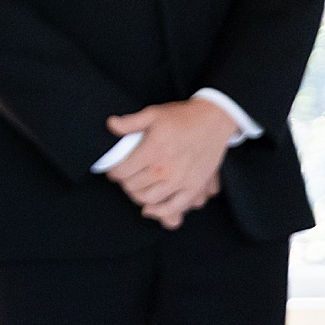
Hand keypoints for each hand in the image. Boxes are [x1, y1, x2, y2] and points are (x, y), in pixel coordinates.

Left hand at [104, 98, 237, 229]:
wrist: (213, 121)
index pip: (122, 171)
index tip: (113, 170)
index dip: (113, 172)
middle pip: (133, 186)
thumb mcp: (153, 113)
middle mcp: (165, 169)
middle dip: (124, 183)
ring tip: (135, 188)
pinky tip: (149, 208)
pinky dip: (159, 211)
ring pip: (149, 198)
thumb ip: (130, 122)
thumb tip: (111, 124)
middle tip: (125, 178)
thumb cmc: (181, 117)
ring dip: (137, 196)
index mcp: (152, 150)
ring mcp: (180, 181)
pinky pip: (173, 207)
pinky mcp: (193, 187)